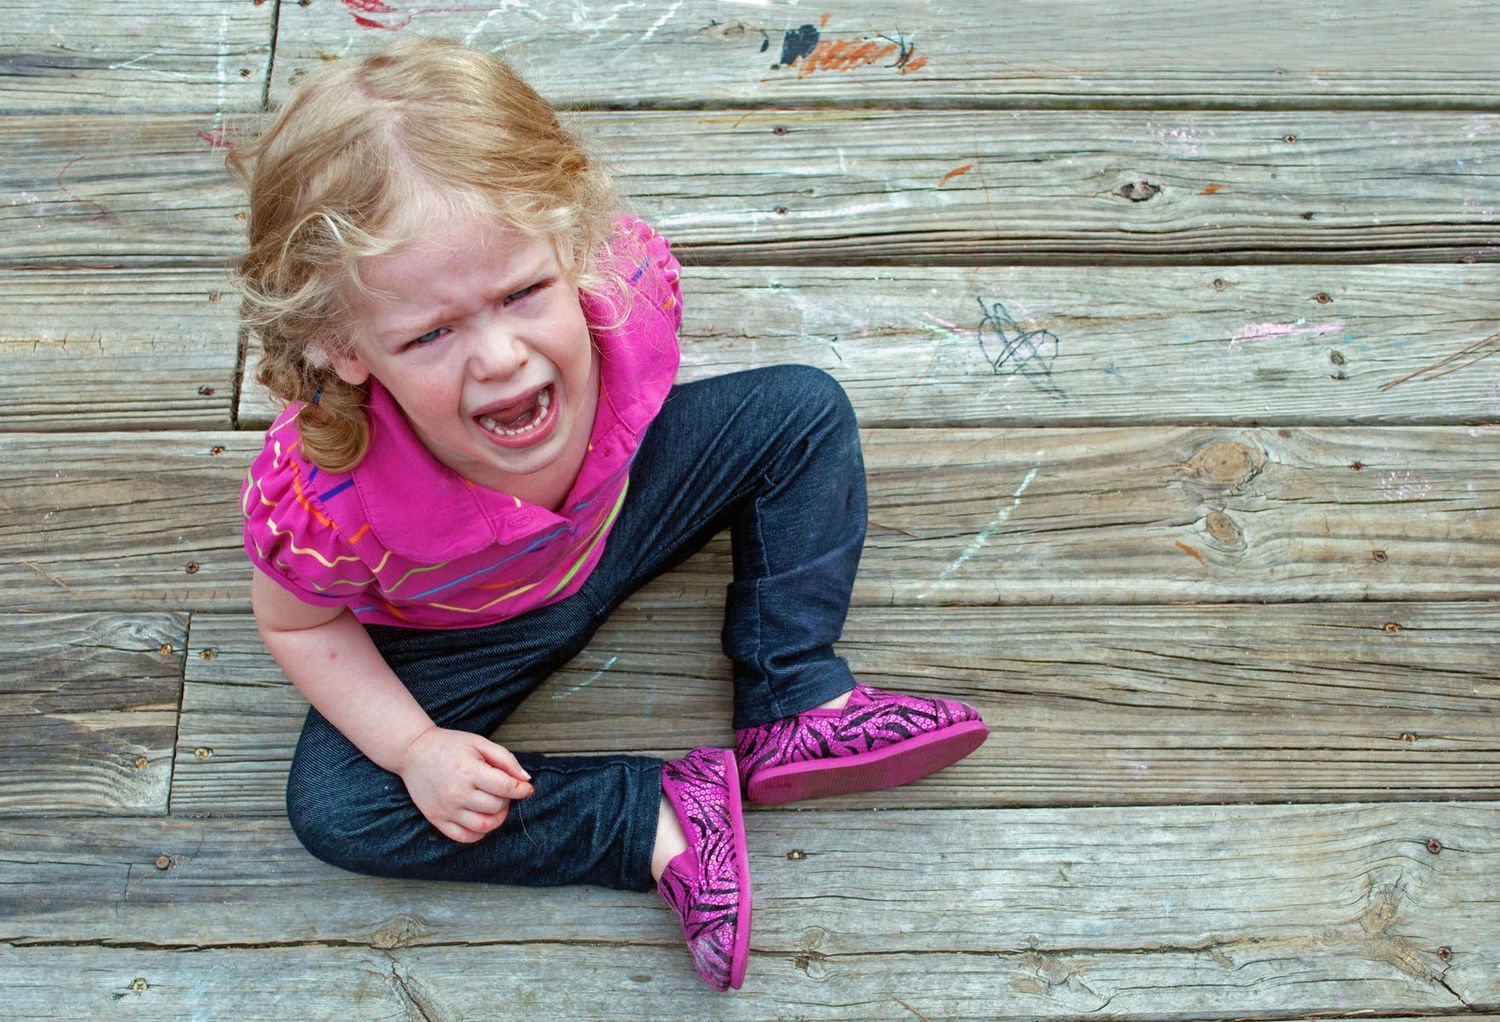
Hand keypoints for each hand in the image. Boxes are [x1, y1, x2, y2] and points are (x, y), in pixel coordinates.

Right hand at [394, 727, 534, 842]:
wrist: (413, 752)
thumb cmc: (449, 745)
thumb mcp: (479, 743)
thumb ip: (505, 760)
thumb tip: (526, 780)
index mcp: (469, 771)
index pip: (505, 787)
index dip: (521, 790)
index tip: (526, 788)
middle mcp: (457, 793)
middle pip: (497, 806)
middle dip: (507, 800)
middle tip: (502, 790)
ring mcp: (446, 809)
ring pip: (484, 826)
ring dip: (497, 818)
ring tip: (495, 805)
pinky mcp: (437, 820)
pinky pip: (464, 837)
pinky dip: (479, 833)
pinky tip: (482, 818)